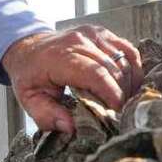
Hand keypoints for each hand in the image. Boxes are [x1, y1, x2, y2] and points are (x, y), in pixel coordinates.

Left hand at [1, 25, 144, 134]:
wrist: (28, 47)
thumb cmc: (30, 75)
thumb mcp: (29, 99)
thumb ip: (47, 115)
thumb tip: (71, 128)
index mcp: (60, 57)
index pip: (96, 74)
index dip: (112, 94)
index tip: (117, 113)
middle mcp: (79, 41)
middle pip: (114, 69)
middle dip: (122, 94)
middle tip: (121, 114)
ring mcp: (93, 34)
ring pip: (124, 60)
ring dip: (129, 83)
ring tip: (124, 102)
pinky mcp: (103, 33)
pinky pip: (128, 50)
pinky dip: (133, 69)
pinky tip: (129, 86)